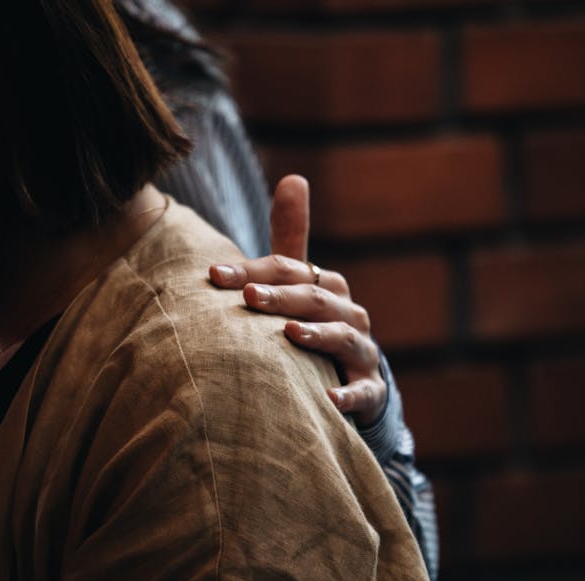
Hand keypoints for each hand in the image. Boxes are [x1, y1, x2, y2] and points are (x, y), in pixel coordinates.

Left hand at [209, 175, 386, 425]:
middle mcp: (349, 314)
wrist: (355, 378)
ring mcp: (361, 351)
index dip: (254, 269)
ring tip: (289, 335)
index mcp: (328, 286)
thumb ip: (292, 238)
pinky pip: (362, 392)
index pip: (290, 270)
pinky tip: (328, 400)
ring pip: (341, 337)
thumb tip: (294, 177)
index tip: (214, 275)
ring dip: (316, 336)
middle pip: (315, 299)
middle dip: (281, 297)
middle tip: (249, 296)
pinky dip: (348, 395)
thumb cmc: (316, 324)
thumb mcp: (303, 284)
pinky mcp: (370, 390)